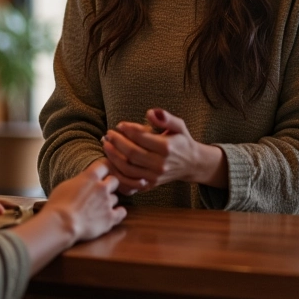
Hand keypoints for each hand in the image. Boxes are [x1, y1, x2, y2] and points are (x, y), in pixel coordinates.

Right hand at [43, 159, 126, 242]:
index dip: (104, 168)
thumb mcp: (67, 185)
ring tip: (101, 206)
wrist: (63, 223)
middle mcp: (102, 187)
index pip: (104, 165)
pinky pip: (122, 212)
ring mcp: (108, 202)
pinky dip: (118, 213)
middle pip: (115, 180)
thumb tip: (83, 182)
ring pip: (116, 198)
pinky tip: (112, 214)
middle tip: (102, 190)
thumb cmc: (59, 204)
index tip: (103, 171)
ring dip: (110, 201)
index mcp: (90, 176)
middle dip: (110, 184)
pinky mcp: (110, 218)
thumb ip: (80, 181)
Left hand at [102, 108, 226, 189]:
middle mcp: (160, 164)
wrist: (191, 164)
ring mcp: (155, 177)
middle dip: (117, 143)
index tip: (120, 125)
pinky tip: (111, 161)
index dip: (128, 130)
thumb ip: (165, 117)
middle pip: (132, 154)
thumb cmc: (181, 141)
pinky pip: (130, 181)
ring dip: (113, 157)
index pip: (141, 138)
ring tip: (106, 145)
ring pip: (128, 168)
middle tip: (108, 134)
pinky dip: (118, 172)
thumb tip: (150, 113)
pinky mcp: (150, 185)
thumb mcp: (178, 125)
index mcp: (167, 147)